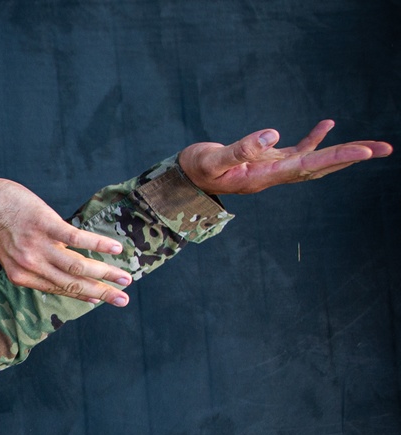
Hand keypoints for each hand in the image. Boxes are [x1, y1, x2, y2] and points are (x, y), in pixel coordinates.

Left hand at [0, 178, 132, 306]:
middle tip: (123, 299)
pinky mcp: (46, 225)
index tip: (98, 300)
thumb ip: (31, 266)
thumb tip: (55, 272)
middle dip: (101, 292)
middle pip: (73, 283)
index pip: (58, 289)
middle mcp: (31, 265)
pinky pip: (77, 239)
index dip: (81, 295)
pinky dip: (98, 245)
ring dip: (105, 273)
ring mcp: (39, 246)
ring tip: (125, 278)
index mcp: (22, 275)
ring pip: (78, 266)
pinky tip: (116, 249)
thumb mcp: (9, 254)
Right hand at [179, 119, 392, 194]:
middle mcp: (273, 176)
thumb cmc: (194, 169)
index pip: (307, 165)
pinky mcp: (267, 160)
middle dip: (351, 157)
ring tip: (373, 146)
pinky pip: (298, 151)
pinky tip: (328, 124)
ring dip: (343, 152)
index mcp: (262, 177)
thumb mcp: (211, 158)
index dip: (337, 157)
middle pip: (320, 167)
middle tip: (385, 149)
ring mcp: (272, 169)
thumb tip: (275, 134)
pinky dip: (315, 139)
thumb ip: (241, 148)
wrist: (184, 178)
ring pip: (314, 161)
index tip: (365, 152)